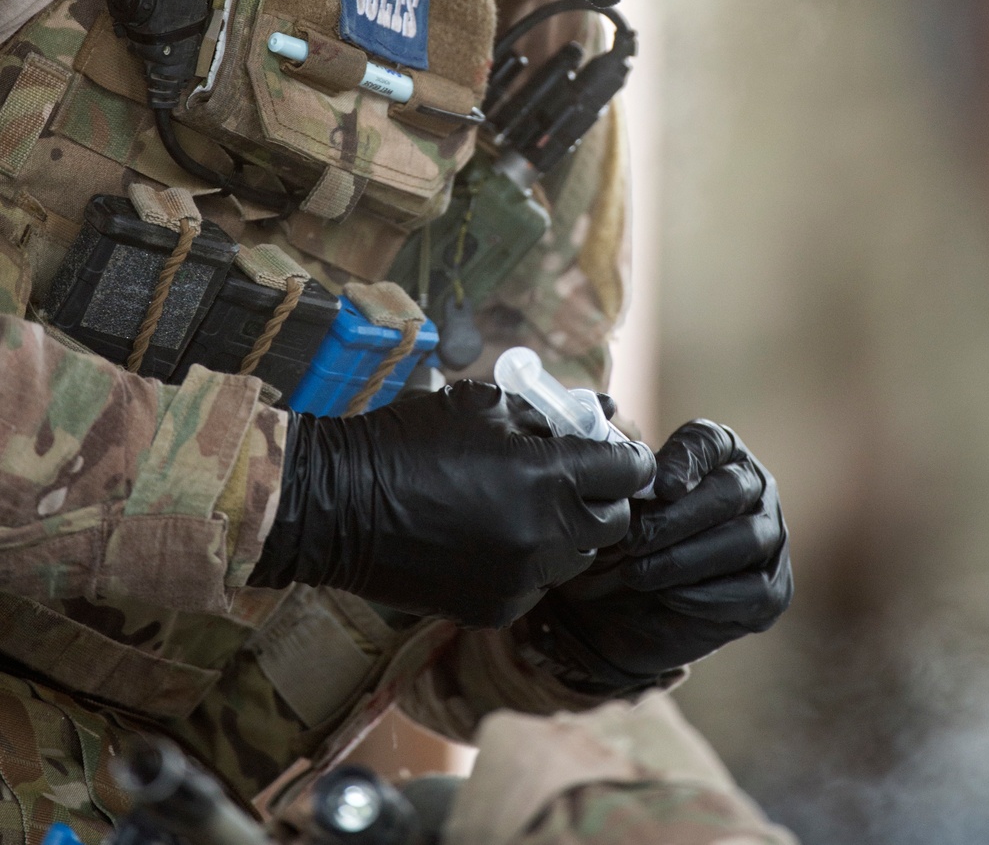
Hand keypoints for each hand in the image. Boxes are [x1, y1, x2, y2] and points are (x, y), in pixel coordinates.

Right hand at [249, 380, 655, 627]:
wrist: (339, 505)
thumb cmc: (409, 438)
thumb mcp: (481, 404)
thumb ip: (545, 413)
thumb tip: (597, 414)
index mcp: (546, 476)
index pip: (625, 471)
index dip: (625, 456)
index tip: (614, 450)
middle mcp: (544, 534)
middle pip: (612, 521)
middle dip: (601, 495)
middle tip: (575, 477)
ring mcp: (521, 579)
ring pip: (577, 557)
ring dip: (567, 530)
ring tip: (528, 505)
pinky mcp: (496, 608)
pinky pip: (536, 583)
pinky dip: (529, 561)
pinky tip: (492, 536)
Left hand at [523, 418, 791, 687]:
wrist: (620, 604)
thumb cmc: (622, 536)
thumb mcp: (611, 496)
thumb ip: (612, 451)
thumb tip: (604, 408)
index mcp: (719, 452)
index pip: (709, 441)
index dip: (686, 460)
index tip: (658, 486)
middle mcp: (753, 487)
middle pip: (730, 490)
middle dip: (677, 518)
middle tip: (633, 539)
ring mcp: (770, 537)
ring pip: (745, 539)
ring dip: (687, 558)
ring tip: (638, 572)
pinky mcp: (772, 588)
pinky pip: (755, 590)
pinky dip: (710, 595)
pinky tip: (669, 597)